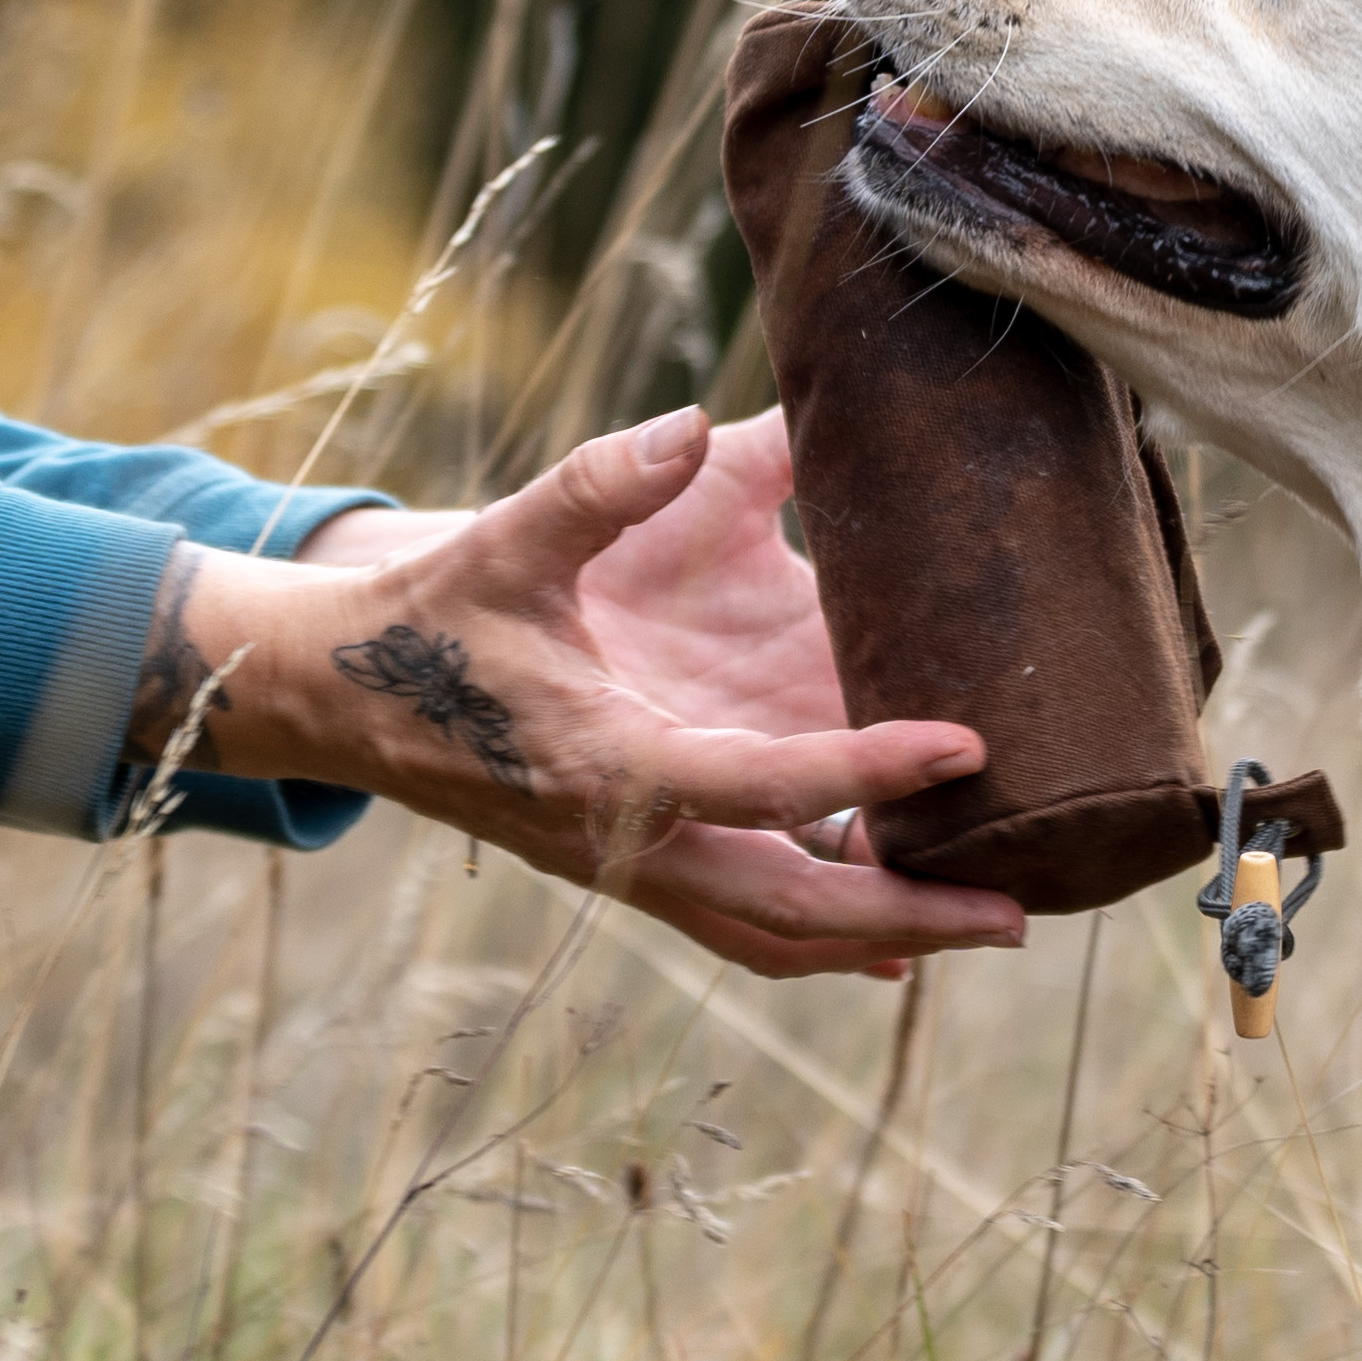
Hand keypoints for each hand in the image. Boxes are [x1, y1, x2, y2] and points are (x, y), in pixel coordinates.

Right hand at [147, 409, 1025, 978]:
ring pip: (773, 935)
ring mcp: (629, 870)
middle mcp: (627, 840)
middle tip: (1021, 912)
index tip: (968, 745)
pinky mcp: (630, 868)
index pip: (765, 785)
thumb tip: (697, 422)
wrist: (340, 695)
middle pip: (792, 912)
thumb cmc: (431, 615)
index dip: (870, 770)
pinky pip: (741, 922)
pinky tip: (895, 935)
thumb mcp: (506, 538)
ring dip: (880, 938)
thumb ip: (603, 483)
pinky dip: (822, 933)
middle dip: (911, 916)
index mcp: (608, 765)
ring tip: (985, 926)